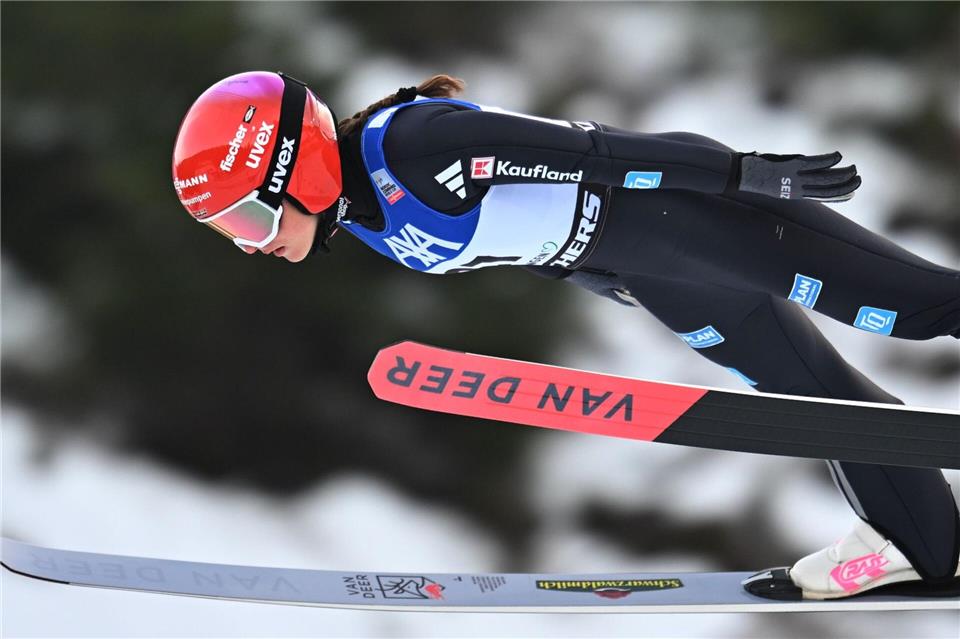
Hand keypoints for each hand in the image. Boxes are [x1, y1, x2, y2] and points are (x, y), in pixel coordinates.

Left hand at [736, 152, 860, 202]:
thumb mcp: (776, 184)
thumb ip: (791, 181)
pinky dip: (828, 160)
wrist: (740, 175)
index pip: (822, 198)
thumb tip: (801, 174)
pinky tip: (839, 155)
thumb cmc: (756, 177)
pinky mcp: (792, 165)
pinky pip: (815, 163)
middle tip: (859, 180)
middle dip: (845, 186)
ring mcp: (795, 177)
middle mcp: (797, 189)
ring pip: (825, 179)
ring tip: (854, 169)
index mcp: (794, 195)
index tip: (852, 193)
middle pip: (827, 190)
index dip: (839, 196)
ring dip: (842, 174)